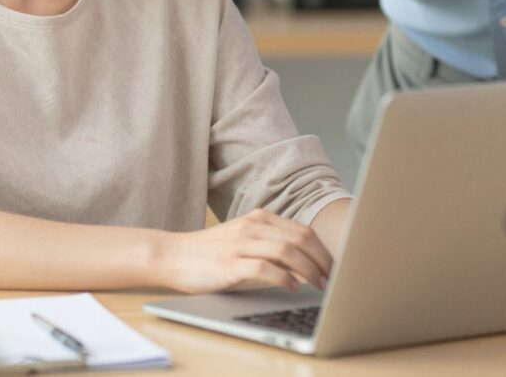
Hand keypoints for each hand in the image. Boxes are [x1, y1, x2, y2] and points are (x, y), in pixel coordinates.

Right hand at [158, 209, 333, 294]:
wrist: (173, 255)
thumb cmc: (210, 252)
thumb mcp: (243, 239)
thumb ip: (269, 243)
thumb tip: (303, 262)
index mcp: (259, 218)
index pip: (302, 230)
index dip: (322, 249)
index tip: (333, 266)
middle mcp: (252, 226)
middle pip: (300, 238)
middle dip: (321, 260)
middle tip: (331, 278)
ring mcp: (240, 243)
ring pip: (287, 251)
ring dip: (308, 269)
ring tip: (317, 284)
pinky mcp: (230, 263)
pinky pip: (264, 267)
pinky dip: (283, 277)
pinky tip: (291, 286)